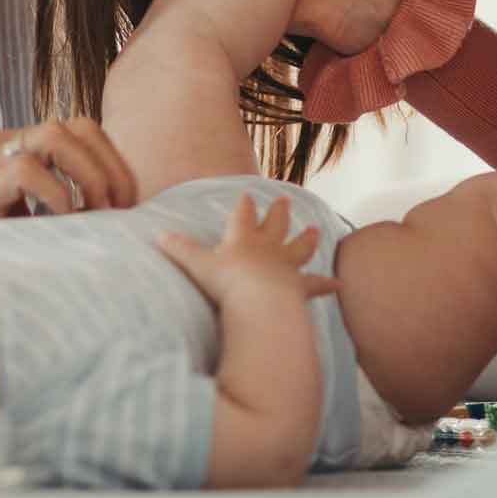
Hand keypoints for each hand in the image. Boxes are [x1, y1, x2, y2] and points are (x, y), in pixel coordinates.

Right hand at [0, 118, 137, 228]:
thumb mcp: (9, 223)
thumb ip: (44, 213)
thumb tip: (101, 226)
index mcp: (7, 150)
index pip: (75, 131)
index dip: (109, 160)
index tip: (124, 203)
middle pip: (75, 124)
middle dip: (110, 164)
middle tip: (121, 208)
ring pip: (56, 133)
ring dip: (89, 174)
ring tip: (97, 212)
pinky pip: (27, 168)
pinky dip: (56, 195)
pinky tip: (61, 223)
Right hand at [157, 194, 337, 305]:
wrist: (259, 303)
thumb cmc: (227, 283)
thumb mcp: (197, 264)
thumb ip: (180, 249)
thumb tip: (157, 234)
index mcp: (242, 239)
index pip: (243, 215)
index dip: (244, 205)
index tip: (248, 194)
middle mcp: (267, 248)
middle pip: (274, 224)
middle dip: (278, 212)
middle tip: (284, 199)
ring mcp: (286, 266)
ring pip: (299, 247)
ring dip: (306, 238)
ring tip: (315, 229)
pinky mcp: (300, 287)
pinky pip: (316, 284)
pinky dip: (327, 284)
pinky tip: (339, 283)